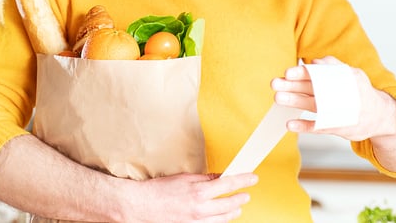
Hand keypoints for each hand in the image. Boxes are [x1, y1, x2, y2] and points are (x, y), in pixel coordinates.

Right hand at [122, 172, 257, 221]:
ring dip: (233, 211)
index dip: (244, 180)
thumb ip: (205, 178)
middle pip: (230, 204)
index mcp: (199, 191)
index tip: (253, 178)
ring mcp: (197, 222)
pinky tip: (222, 217)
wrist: (142, 206)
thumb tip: (221, 177)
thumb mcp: (185, 178)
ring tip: (238, 207)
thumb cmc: (160, 190)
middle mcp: (201, 208)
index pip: (229, 184)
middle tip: (247, 194)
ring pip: (224, 219)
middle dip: (241, 198)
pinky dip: (220, 221)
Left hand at [271, 56, 395, 141]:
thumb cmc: (361, 92)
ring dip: (294, 101)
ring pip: (313, 105)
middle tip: (275, 84)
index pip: (320, 74)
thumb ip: (334, 67)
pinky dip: (304, 126)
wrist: (382, 116)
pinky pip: (319, 127)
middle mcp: (340, 95)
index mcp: (343, 79)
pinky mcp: (338, 128)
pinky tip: (290, 124)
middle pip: (312, 89)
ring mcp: (339, 113)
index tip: (288, 73)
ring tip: (278, 98)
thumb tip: (314, 61)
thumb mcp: (354, 75)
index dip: (303, 73)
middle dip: (292, 86)